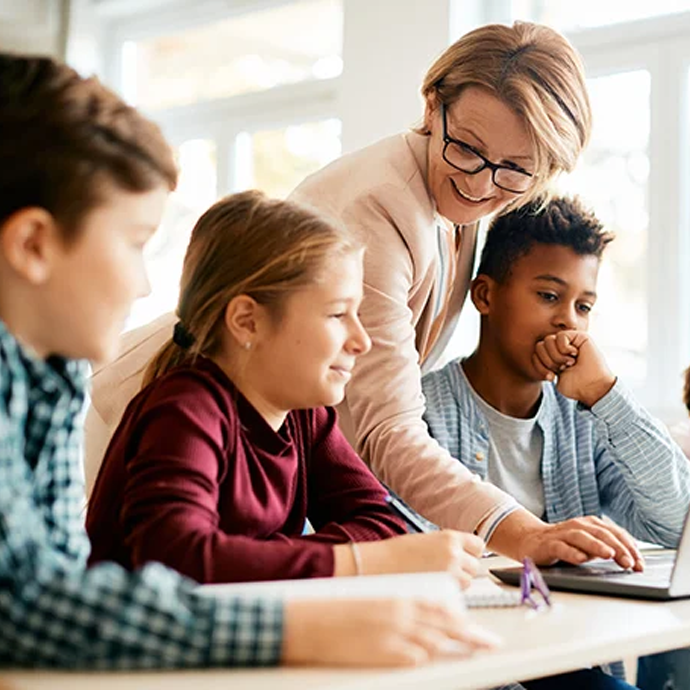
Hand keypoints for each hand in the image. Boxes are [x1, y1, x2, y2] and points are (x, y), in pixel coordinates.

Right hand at [282, 598, 499, 666]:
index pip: (441, 606)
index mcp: (400, 597)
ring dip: (454, 646)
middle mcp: (402, 614)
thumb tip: (423, 617)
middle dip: (473, 635)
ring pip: (436, 642)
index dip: (463, 617)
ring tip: (474, 651)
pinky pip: (415, 658)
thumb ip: (402, 605)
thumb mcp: (376, 598)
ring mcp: (395, 634)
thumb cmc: (341, 605)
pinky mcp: (386, 654)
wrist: (313, 618)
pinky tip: (428, 658)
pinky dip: (424, 658)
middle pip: (448, 625)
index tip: (479, 625)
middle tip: (491, 642)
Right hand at [334, 531, 484, 587]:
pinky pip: (458, 594)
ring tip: (437, 579)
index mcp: (449, 537)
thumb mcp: (427, 540)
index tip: (465, 556)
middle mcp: (453, 553)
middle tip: (447, 570)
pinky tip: (435, 587)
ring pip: (468, 582)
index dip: (471, 553)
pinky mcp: (443, 589)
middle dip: (464, 570)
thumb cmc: (398, 553)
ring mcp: (450, 572)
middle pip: (475, 566)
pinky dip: (450, 593)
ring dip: (458, 582)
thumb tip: (462, 556)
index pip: (478, 546)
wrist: (381, 565)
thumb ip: (447, 547)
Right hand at [514, 515, 643, 570]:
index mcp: (591, 525)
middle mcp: (578, 525)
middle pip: (601, 533)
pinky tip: (581, 559)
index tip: (641, 564)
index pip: (615, 533)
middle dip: (618, 548)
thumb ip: (607, 549)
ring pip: (581, 536)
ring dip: (597, 545)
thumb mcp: (589, 546)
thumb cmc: (564, 544)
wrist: (530, 540)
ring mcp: (562, 534)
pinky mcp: (548, 544)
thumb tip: (632, 561)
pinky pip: (560, 547)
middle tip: (631, 563)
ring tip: (610, 555)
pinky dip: (571, 552)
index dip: (629, 548)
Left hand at [532, 330, 615, 406]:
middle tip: (562, 369)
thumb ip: (543, 363)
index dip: (540, 366)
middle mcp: (560, 347)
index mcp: (553, 357)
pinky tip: (575, 354)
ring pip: (548, 340)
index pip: (535, 354)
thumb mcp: (552, 375)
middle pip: (539, 346)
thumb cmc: (576, 385)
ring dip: (556, 356)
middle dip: (548, 361)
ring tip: (569, 363)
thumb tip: (535, 352)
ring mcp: (569, 341)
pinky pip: (560, 336)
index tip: (551, 377)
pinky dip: (565, 348)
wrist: (592, 387)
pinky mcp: (579, 336)